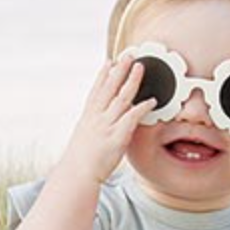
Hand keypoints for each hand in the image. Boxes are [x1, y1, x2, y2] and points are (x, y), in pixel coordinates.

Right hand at [60, 56, 156, 182]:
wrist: (77, 173)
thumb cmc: (81, 159)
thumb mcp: (84, 137)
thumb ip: (93, 127)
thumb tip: (98, 122)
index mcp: (88, 116)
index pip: (96, 90)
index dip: (103, 74)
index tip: (110, 61)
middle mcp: (97, 117)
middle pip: (109, 88)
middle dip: (119, 70)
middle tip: (129, 55)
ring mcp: (107, 126)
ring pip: (121, 98)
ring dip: (131, 81)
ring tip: (140, 67)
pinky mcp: (117, 137)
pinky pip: (131, 118)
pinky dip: (141, 108)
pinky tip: (151, 101)